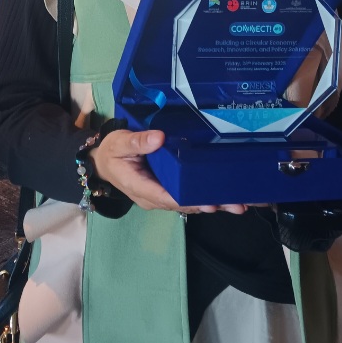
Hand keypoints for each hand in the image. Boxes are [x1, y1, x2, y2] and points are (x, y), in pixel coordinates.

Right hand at [91, 129, 246, 215]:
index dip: (191, 200)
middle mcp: (153, 197)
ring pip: (189, 203)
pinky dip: (206, 196)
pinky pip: (188, 196)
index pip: (168, 197)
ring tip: (240, 203)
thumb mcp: (120, 143)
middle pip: (185, 204)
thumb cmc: (111, 152)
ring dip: (214, 203)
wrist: (102, 161)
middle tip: (237, 204)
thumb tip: (159, 137)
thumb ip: (138, 142)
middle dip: (211, 205)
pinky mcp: (167, 190)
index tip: (211, 202)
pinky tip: (225, 194)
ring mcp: (161, 196)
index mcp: (141, 188)